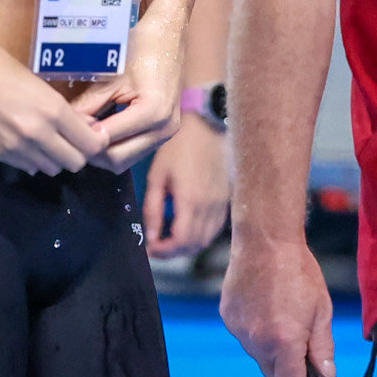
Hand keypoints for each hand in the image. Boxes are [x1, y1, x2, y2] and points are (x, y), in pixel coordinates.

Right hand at [0, 32, 106, 173]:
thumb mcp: (36, 82)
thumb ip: (61, 110)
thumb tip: (85, 127)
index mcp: (52, 110)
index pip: (91, 145)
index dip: (94, 141)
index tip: (90, 135)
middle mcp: (37, 133)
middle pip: (74, 163)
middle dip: (76, 152)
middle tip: (69, 139)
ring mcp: (14, 147)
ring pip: (50, 169)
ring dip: (52, 157)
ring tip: (45, 139)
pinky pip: (26, 167)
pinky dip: (31, 159)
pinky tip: (23, 141)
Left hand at [73, 11, 184, 172]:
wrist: (168, 35)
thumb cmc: (140, 48)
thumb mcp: (110, 77)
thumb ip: (87, 105)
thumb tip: (64, 126)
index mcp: (152, 112)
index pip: (107, 143)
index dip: (83, 138)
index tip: (66, 127)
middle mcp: (164, 128)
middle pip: (116, 160)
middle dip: (91, 151)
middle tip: (72, 133)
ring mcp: (168, 132)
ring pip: (126, 161)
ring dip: (104, 152)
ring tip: (86, 132)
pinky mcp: (165, 131)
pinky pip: (135, 151)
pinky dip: (116, 147)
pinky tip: (101, 130)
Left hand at [143, 118, 229, 255]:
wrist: (208, 124)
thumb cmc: (178, 146)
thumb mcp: (157, 175)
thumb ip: (153, 209)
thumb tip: (150, 237)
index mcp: (191, 201)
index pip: (180, 242)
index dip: (163, 251)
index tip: (150, 248)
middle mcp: (210, 206)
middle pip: (193, 245)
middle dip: (173, 252)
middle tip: (157, 246)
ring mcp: (221, 203)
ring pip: (206, 240)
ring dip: (187, 246)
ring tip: (170, 238)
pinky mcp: (226, 198)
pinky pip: (215, 228)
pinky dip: (201, 235)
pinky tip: (188, 227)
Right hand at [220, 235, 334, 376]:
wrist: (266, 241)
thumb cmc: (299, 271)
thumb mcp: (321, 309)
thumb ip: (323, 346)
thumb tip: (327, 375)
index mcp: (284, 342)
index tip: (309, 364)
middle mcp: (257, 341)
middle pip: (271, 373)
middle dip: (286, 363)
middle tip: (297, 334)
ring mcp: (239, 330)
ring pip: (257, 354)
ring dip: (269, 345)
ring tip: (279, 311)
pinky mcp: (227, 317)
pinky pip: (243, 335)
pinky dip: (254, 329)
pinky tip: (263, 303)